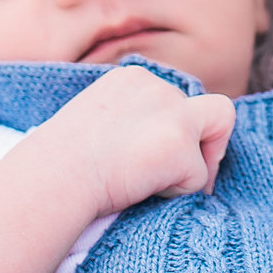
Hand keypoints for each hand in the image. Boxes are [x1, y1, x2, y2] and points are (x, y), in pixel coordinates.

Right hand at [19, 64, 234, 219]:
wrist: (53, 178)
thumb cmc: (62, 164)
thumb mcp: (96, 125)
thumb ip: (129, 122)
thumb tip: (152, 147)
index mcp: (133, 78)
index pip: (176, 99)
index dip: (176, 132)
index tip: (156, 159)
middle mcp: (157, 85)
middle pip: (210, 108)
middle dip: (206, 144)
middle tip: (185, 176)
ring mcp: (171, 111)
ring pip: (220, 127)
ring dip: (205, 161)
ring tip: (170, 186)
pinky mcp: (179, 143)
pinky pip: (199, 178)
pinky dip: (178, 193)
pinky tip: (145, 194)